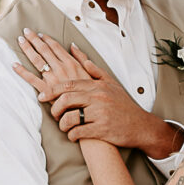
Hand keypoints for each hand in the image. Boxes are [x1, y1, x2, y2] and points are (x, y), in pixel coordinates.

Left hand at [14, 32, 180, 161]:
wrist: (141, 126)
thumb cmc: (123, 105)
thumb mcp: (110, 82)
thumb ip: (91, 67)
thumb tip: (73, 49)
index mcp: (97, 86)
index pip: (69, 85)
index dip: (51, 90)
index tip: (42, 96)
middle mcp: (99, 98)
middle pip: (66, 99)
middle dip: (54, 108)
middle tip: (53, 114)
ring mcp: (101, 114)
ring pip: (71, 118)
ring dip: (63, 124)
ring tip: (64, 127)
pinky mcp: (103, 130)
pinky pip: (79, 133)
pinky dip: (72, 136)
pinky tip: (73, 136)